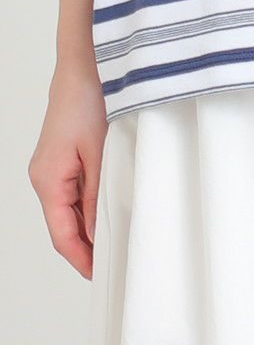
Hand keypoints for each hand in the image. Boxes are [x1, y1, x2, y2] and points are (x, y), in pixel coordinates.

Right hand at [28, 59, 107, 279]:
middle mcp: (45, 178)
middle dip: (88, 247)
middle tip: (116, 263)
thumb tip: (99, 232)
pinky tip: (110, 210)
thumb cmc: (90, 103)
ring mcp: (53, 168)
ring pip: (70, 210)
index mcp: (48, 180)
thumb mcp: (100, 152)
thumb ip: (98, 194)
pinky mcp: (65, 158)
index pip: (62, 234)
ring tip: (117, 242)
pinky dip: (90, 206)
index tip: (101, 275)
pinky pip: (75, 192)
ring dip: (91, 226)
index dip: (82, 258)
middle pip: (64, 225)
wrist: (84, 68)